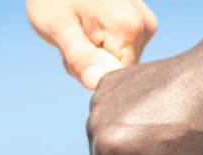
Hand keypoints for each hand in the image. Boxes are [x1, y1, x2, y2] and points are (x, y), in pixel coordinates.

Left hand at [26, 0, 156, 88]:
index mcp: (129, 28)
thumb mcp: (57, 27)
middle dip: (96, 64)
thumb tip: (95, 84)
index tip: (77, 52)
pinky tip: (90, 27)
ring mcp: (145, 22)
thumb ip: (79, 58)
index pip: (119, 77)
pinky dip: (103, 44)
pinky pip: (123, 47)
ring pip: (121, 59)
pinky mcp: (141, 22)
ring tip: (81, 31)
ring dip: (98, 55)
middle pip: (121, 68)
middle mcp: (144, 25)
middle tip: (74, 40)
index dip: (95, 73)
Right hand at [88, 26, 202, 154]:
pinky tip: (154, 110)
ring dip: (126, 139)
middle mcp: (94, 121)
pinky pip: (111, 110)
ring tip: (160, 132)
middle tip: (164, 153)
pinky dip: (127, 114)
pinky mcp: (110, 79)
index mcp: (107, 147)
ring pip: (106, 134)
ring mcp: (100, 96)